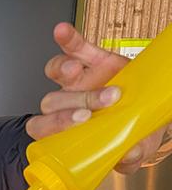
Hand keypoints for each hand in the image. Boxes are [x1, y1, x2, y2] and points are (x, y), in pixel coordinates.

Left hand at [26, 22, 168, 173]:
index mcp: (66, 128)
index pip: (42, 128)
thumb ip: (128, 157)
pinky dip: (68, 40)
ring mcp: (78, 80)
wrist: (147, 110)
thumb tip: (128, 155)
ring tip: (77, 71)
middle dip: (70, 105)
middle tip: (90, 110)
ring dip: (63, 70)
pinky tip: (62, 32)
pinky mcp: (93, 59)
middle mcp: (67, 103)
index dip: (52, 126)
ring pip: (58, 73)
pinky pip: (75, 48)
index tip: (75, 124)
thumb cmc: (130, 132)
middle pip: (52, 102)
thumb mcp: (131, 151)